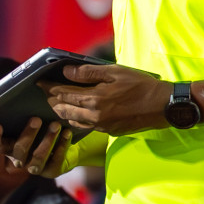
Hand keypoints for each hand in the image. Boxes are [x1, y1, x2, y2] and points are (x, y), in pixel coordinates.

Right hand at [0, 86, 73, 176]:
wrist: (60, 138)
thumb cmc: (33, 122)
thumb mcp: (17, 111)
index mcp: (6, 145)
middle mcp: (17, 158)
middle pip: (19, 150)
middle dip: (27, 135)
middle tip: (36, 119)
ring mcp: (34, 166)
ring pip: (37, 158)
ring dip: (47, 141)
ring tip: (55, 125)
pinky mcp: (51, 170)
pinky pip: (54, 162)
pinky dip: (61, 147)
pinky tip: (66, 133)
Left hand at [42, 63, 171, 134]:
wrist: (164, 106)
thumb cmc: (142, 85)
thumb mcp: (115, 72)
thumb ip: (88, 73)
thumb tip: (66, 71)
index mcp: (94, 99)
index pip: (62, 93)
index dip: (48, 87)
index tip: (39, 82)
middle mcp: (94, 116)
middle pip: (63, 109)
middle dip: (51, 99)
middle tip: (45, 92)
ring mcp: (101, 126)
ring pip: (71, 120)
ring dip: (61, 110)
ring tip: (56, 102)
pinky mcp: (108, 131)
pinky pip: (84, 126)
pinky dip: (74, 119)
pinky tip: (74, 113)